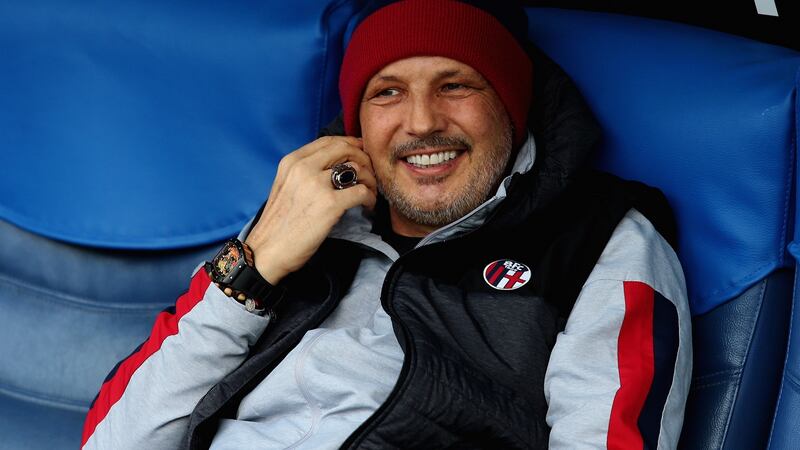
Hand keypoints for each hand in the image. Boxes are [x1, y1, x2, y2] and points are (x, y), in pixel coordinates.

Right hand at [244, 136, 376, 283]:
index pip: (328, 141)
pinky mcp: (330, 204)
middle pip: (346, 150)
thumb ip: (305, 172)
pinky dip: (370, 198)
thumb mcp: (285, 186)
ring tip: (370, 192)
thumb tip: (334, 167)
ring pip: (358, 169)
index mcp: (292, 162)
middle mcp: (304, 168)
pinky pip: (362, 192)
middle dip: (364, 159)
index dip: (350, 144)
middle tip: (370, 174)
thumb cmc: (278, 224)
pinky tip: (368, 206)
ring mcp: (317, 185)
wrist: (266, 251)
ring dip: (370, 180)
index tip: (361, 153)